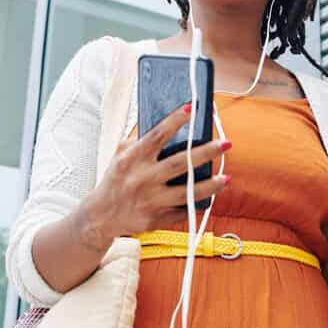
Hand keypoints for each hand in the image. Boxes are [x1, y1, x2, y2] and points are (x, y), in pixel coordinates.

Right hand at [77, 103, 231, 250]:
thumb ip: (139, 142)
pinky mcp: (156, 219)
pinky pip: (182, 211)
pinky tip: (208, 197)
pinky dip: (196, 204)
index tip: (192, 108)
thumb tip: (168, 128)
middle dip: (206, 152)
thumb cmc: (115, 179)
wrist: (101, 216)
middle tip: (226, 144)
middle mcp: (142, 179)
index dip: (175, 121)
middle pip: (179, 163)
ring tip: (226, 178)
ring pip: (187, 192)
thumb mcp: (119, 155)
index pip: (156, 135)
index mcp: (132, 159)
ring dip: (210, 185)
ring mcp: (150, 201)